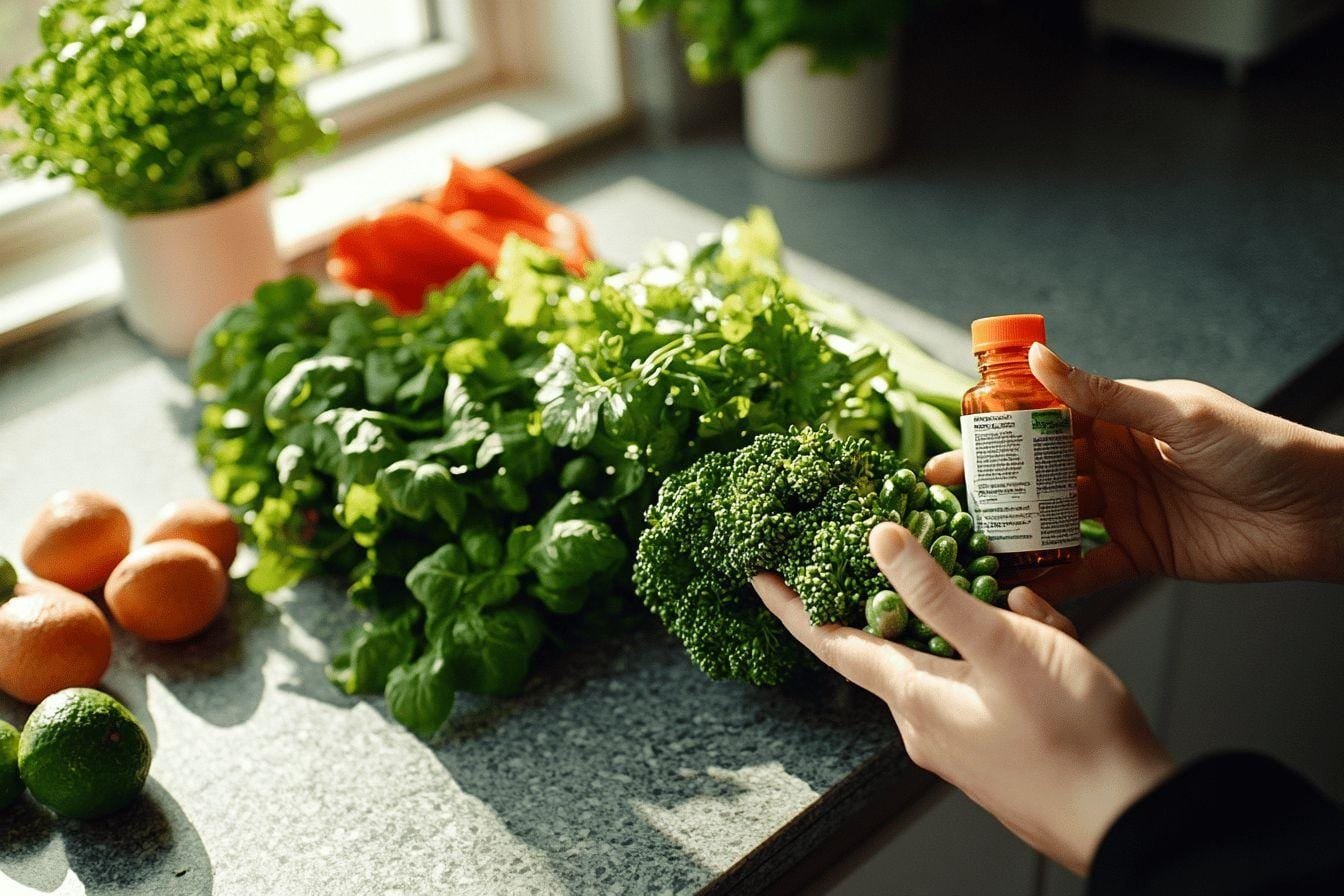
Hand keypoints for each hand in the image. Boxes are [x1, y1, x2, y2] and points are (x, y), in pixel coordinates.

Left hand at [753, 523, 1173, 874]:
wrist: (1129, 817)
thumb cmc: (1073, 738)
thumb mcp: (1003, 646)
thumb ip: (936, 592)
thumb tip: (879, 540)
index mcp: (913, 697)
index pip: (830, 641)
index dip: (792, 605)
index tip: (759, 574)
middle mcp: (924, 721)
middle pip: (899, 640)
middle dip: (918, 599)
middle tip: (932, 554)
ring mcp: (960, 737)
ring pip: (956, 654)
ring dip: (986, 622)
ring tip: (1037, 618)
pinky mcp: (995, 743)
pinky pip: (988, 678)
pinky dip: (1014, 649)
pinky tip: (1049, 638)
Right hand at [927, 344, 1343, 598]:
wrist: (1320, 513)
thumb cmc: (1259, 448)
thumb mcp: (1176, 413)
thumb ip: (1104, 395)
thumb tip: (1038, 358)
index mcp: (1120, 418)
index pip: (1045, 417)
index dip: (998, 425)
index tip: (953, 432)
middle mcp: (1114, 461)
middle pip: (1037, 471)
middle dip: (987, 480)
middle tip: (938, 490)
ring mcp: (1123, 509)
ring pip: (1051, 519)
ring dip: (1010, 529)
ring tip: (964, 539)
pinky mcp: (1139, 554)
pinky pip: (1086, 568)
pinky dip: (1053, 579)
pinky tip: (1016, 587)